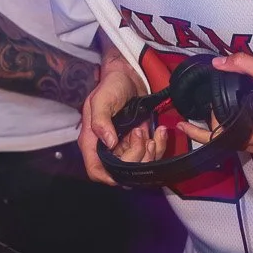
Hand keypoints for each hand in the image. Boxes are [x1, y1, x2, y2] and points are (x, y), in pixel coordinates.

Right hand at [80, 49, 165, 184]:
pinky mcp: (139, 141)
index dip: (108, 177)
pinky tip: (159, 130)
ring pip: (139, 164)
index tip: (124, 171)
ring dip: (150, 152)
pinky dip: (159, 145)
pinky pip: (151, 153)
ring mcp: (125, 146)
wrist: (128, 76)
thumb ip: (100, 121)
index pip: (96, 170)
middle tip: (140, 133)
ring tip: (150, 131)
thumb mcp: (101, 99)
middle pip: (121, 171)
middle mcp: (108, 148)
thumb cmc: (110, 86)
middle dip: (136, 157)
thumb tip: (108, 143)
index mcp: (92, 141)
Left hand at [204, 53, 252, 156]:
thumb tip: (217, 63)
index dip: (199, 132)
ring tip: (212, 112)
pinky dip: (241, 128)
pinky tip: (234, 114)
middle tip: (199, 111)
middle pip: (229, 141)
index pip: (221, 138)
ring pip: (241, 141)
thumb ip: (241, 65)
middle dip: (212, 128)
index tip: (183, 124)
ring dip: (227, 128)